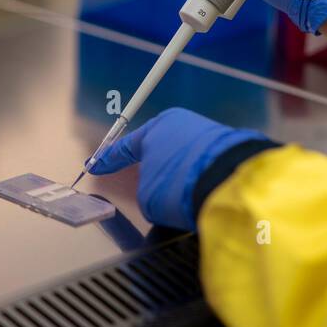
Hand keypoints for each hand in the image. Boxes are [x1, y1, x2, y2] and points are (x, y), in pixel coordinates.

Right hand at [89, 108, 267, 229]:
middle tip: (157, 193)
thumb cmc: (179, 184)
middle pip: (160, 151)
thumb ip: (147, 194)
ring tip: (186, 200)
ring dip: (182, 181)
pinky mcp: (229, 148)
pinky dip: (202, 182)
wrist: (228, 181)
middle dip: (156, 173)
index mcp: (157, 127)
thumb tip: (163, 198)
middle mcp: (183, 125)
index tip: (97, 166)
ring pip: (185, 162)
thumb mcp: (147, 197)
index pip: (127, 146)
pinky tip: (204, 195)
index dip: (109, 160)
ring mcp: (208, 134)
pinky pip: (207, 167)